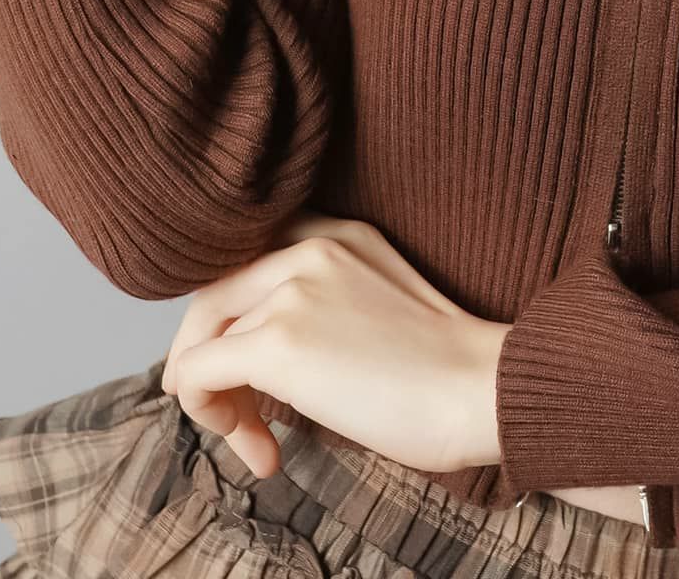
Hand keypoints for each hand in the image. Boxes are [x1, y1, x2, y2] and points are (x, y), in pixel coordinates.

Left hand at [160, 210, 513, 478]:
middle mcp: (310, 246)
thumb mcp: (379, 304)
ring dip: (219, 400)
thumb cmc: (444, 373)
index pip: (250, 264)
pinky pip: (198, 371)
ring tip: (257, 443)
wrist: (480, 390)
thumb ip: (325, 302)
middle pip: (215, 297)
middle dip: (213, 362)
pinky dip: (206, 412)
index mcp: (339, 233)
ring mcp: (291, 290)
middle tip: (242, 419)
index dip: (235, 320)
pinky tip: (256, 445)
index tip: (243, 371)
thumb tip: (262, 353)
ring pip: (202, 339)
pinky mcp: (277, 343)